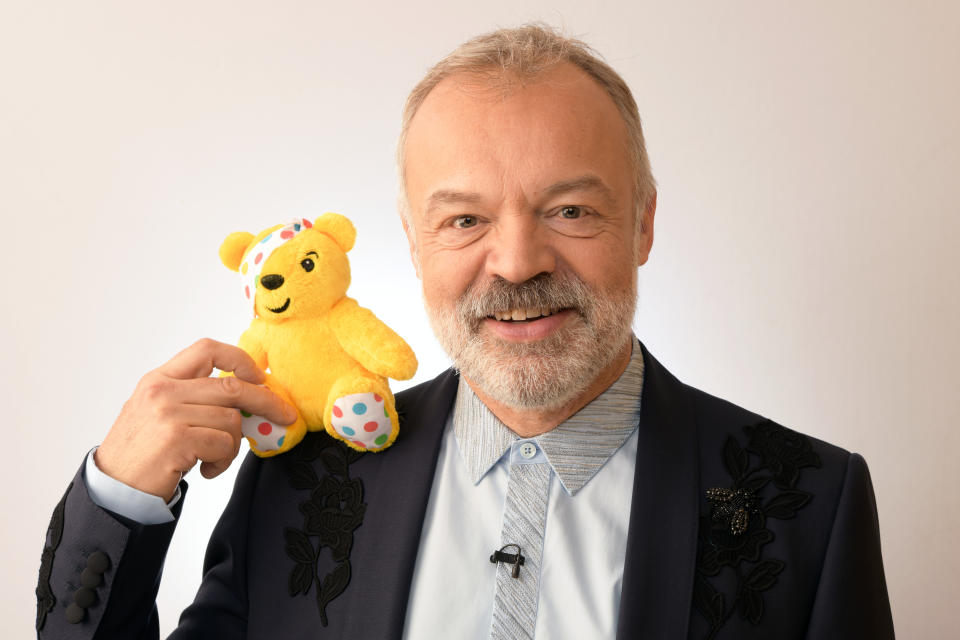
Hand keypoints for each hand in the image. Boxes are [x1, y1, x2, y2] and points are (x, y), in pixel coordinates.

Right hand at [95, 338, 296, 501]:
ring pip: (231, 419)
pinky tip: (206, 470)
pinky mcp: (177, 439)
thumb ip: (195, 398)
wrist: (113, 489)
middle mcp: (162, 390)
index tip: (259, 377)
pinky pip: (224, 444)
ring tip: (215, 458)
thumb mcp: (160, 413)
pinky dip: (223, 460)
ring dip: (233, 445)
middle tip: (284, 415)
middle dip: (266, 401)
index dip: (241, 359)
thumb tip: (250, 395)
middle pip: (232, 386)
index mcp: (159, 379)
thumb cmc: (142, 453)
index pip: (207, 349)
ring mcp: (168, 413)